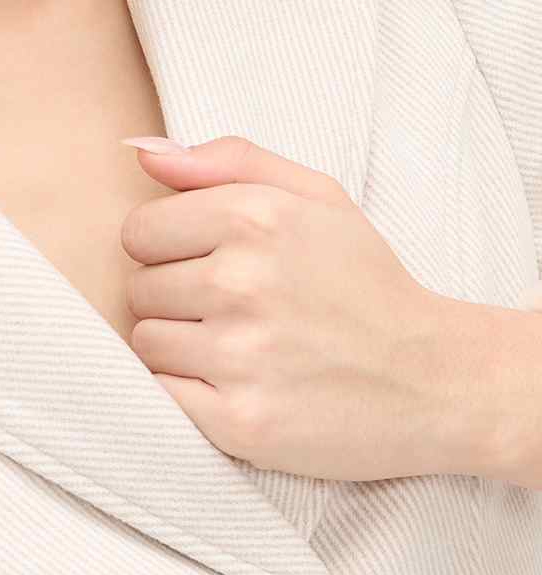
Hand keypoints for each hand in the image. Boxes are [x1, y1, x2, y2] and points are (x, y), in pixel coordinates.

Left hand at [119, 135, 462, 480]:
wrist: (434, 379)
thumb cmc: (366, 284)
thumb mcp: (317, 198)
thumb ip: (229, 163)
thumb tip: (140, 153)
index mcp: (256, 218)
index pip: (139, 231)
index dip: (170, 250)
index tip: (213, 264)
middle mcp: (242, 283)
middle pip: (139, 290)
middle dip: (176, 301)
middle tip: (239, 314)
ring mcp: (240, 356)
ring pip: (145, 345)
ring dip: (180, 350)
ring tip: (240, 350)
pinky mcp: (239, 421)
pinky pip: (161, 397)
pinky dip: (187, 395)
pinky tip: (234, 387)